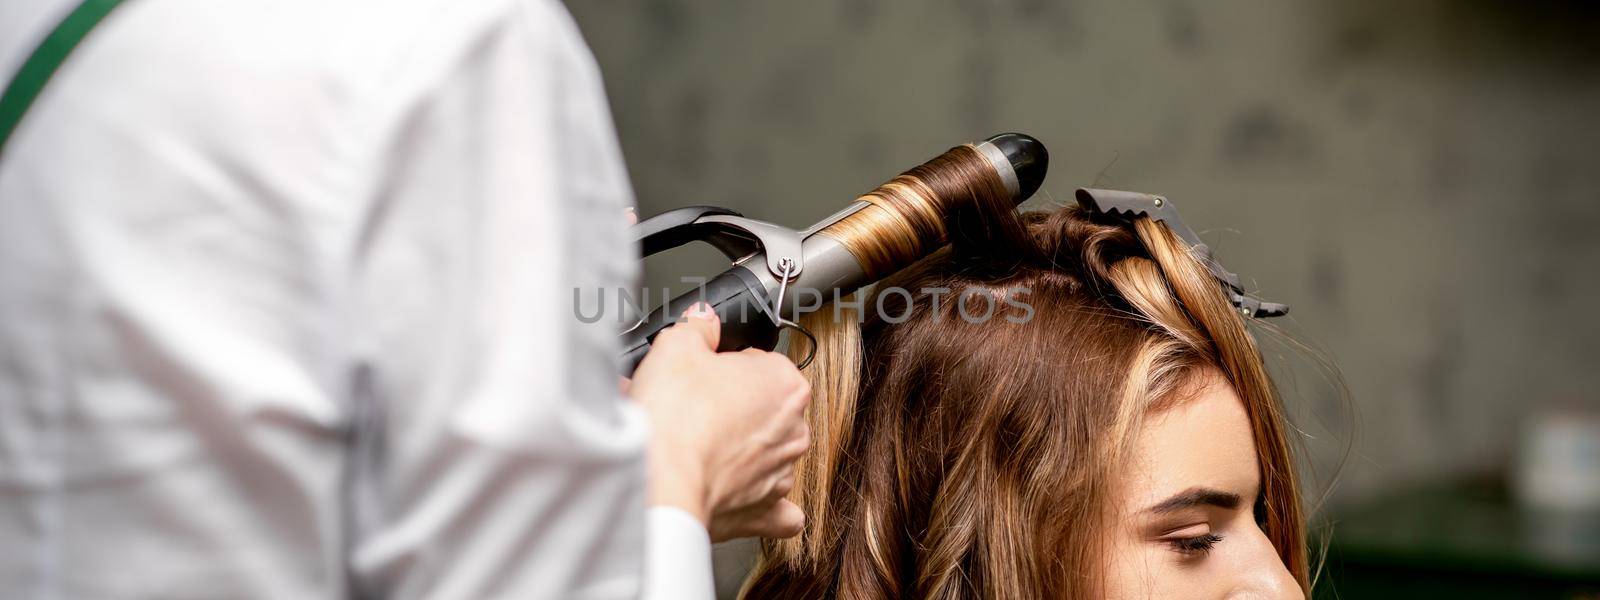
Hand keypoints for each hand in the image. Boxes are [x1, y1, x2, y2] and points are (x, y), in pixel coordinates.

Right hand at [629, 303, 810, 541]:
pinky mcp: (764, 512)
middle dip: (731, 408)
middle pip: (765, 408)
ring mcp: (782, 473)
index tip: (701, 374)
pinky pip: (778, 511)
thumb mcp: (676, 347)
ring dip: (740, 452)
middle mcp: (794, 429)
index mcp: (785, 383)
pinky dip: (763, 504)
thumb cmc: (673, 417)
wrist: (657, 482)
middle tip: (691, 408)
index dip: (726, 366)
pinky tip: (741, 494)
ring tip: (693, 448)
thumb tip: (702, 318)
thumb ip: (696, 327)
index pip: (760, 363)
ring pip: (769, 455)